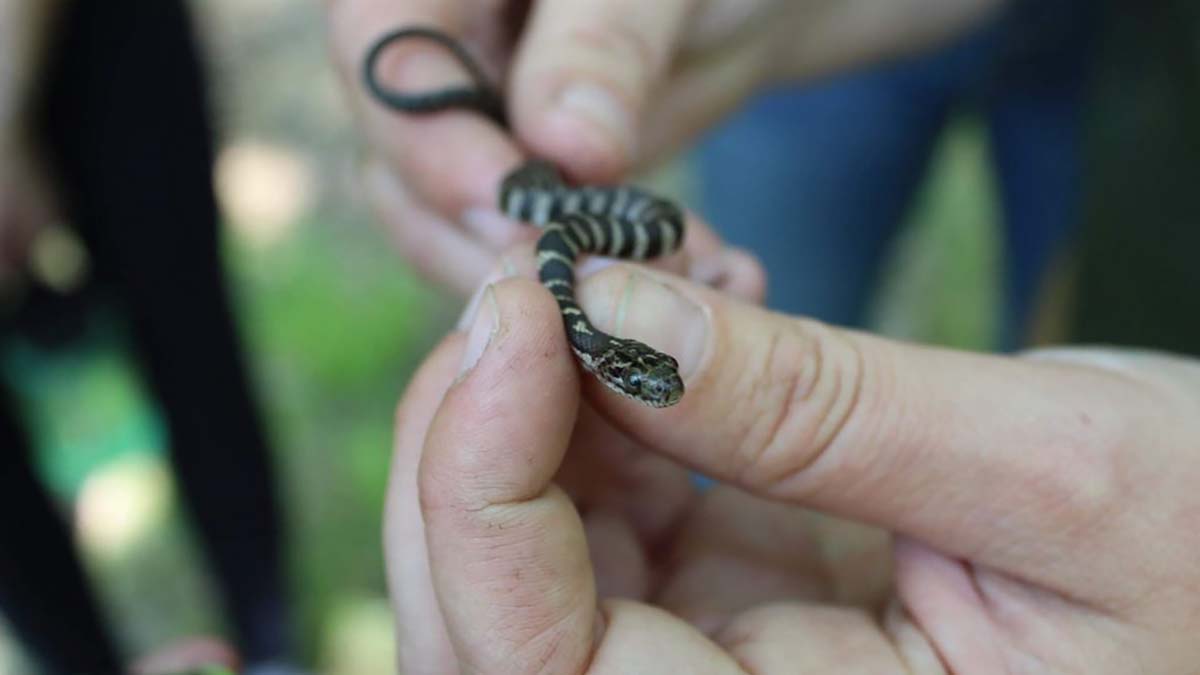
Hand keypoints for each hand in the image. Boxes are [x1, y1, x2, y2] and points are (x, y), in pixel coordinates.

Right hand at [328, 0, 997, 297]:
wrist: (753, 2)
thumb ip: (607, 44)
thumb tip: (564, 147)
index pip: (380, 55)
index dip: (431, 142)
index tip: (519, 209)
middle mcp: (438, 55)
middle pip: (399, 166)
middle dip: (493, 237)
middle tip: (593, 277)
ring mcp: (475, 130)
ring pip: (455, 229)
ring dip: (549, 277)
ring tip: (661, 280)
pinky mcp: (524, 189)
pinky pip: (529, 251)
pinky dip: (595, 280)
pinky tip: (679, 278)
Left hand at [386, 266, 1199, 672]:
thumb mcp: (1061, 472)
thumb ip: (820, 410)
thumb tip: (610, 318)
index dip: (481, 500)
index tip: (518, 319)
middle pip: (491, 628)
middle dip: (472, 442)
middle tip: (540, 285)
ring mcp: (721, 663)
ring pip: (531, 557)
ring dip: (542, 402)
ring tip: (647, 281)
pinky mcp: (733, 591)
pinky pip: (604, 505)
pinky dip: (606, 397)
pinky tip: (682, 320)